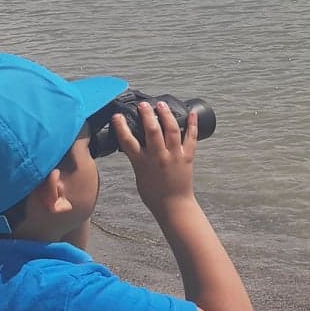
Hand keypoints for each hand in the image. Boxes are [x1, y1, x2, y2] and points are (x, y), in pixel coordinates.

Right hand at [114, 101, 197, 215]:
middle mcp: (158, 157)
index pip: (127, 141)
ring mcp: (174, 156)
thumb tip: (133, 145)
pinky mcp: (187, 157)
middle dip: (147, 114)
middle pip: (151, 131)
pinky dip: (192, 124)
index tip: (117, 115)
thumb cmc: (153, 194)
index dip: (121, 126)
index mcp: (142, 163)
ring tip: (161, 104)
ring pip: (171, 130)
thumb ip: (137, 159)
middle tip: (143, 104)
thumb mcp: (138, 175)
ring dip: (166, 114)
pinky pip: (191, 137)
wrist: (173, 206)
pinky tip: (192, 113)